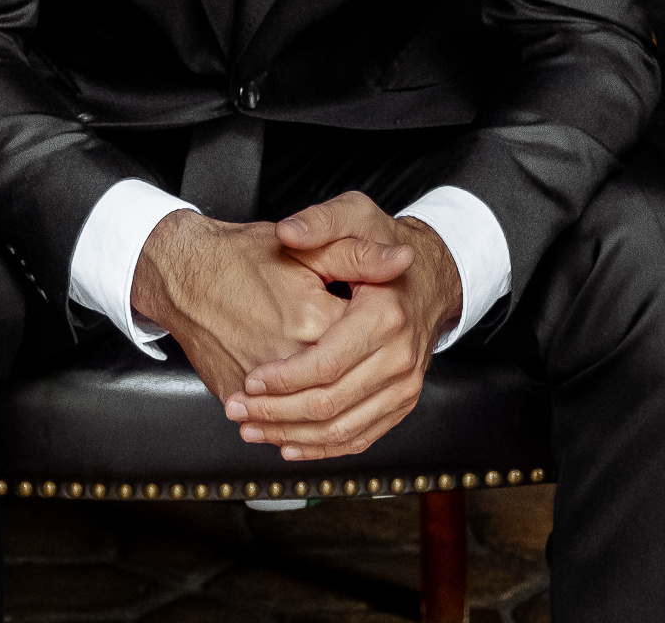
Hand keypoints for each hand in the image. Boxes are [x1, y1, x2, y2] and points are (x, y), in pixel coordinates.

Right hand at [129, 209, 394, 406]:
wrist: (184, 272)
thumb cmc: (243, 255)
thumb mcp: (309, 246)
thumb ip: (360, 255)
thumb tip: (405, 261)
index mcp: (314, 319)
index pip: (366, 348)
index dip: (376, 341)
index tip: (374, 330)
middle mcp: (286, 357)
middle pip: (342, 392)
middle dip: (359, 385)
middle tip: (364, 369)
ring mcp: (256, 381)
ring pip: (310, 419)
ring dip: (333, 420)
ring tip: (343, 405)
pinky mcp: (234, 393)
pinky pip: (277, 427)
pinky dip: (301, 436)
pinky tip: (310, 428)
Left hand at [227, 192, 463, 460]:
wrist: (427, 275)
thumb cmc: (383, 244)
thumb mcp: (354, 216)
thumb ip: (320, 223)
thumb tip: (289, 232)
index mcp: (385, 316)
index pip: (325, 365)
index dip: (282, 380)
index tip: (248, 382)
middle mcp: (400, 357)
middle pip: (329, 404)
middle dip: (276, 413)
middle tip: (236, 410)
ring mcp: (404, 385)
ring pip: (341, 429)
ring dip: (290, 435)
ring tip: (251, 428)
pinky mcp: (401, 402)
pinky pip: (359, 437)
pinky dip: (320, 449)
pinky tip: (287, 443)